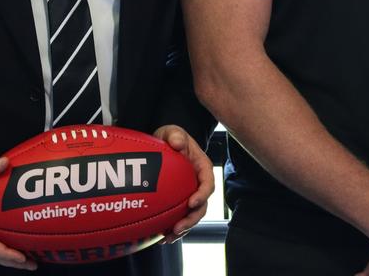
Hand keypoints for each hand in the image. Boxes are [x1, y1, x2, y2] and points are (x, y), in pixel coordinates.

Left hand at [154, 124, 214, 242]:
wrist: (163, 146)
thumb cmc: (171, 138)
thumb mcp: (172, 132)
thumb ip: (175, 135)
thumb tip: (178, 143)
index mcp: (202, 168)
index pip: (208, 183)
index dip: (203, 194)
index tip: (191, 202)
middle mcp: (198, 184)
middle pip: (202, 206)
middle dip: (191, 219)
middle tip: (177, 228)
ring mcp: (190, 195)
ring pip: (191, 216)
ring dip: (182, 228)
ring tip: (168, 237)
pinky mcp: (179, 202)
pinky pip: (179, 218)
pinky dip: (172, 229)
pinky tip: (161, 237)